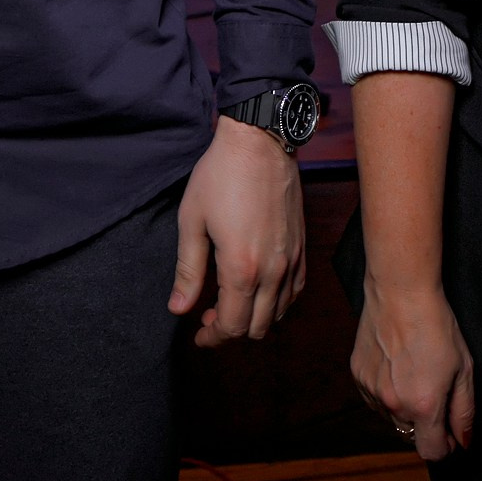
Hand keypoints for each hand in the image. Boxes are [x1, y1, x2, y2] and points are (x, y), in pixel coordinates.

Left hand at [168, 115, 303, 345]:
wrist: (260, 143)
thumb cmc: (220, 176)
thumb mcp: (192, 220)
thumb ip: (187, 270)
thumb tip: (178, 309)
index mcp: (241, 268)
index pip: (232, 324)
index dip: (212, 337)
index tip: (197, 335)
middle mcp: (273, 272)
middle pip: (257, 327)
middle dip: (231, 331)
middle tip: (208, 317)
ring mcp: (292, 261)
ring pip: (279, 314)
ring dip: (255, 318)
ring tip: (231, 303)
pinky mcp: (303, 249)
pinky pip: (295, 292)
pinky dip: (278, 303)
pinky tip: (259, 290)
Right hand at [351, 281, 473, 460]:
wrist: (400, 292)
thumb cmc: (436, 326)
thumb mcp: (463, 369)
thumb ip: (463, 412)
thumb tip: (462, 442)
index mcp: (423, 406)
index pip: (430, 452)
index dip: (444, 446)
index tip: (448, 432)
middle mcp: (394, 403)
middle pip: (410, 434)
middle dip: (423, 423)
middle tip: (432, 391)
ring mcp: (371, 389)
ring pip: (390, 416)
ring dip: (402, 407)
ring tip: (411, 374)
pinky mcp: (357, 374)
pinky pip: (374, 397)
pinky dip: (385, 391)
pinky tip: (394, 366)